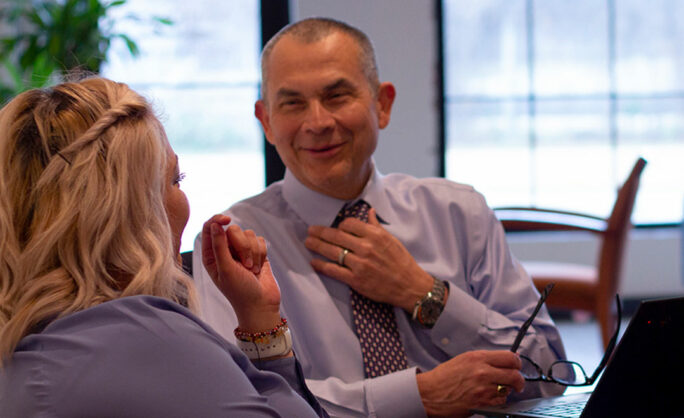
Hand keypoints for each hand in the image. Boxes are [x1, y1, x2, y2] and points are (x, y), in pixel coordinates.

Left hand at [201, 214, 280, 331]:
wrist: (261, 305)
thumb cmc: (239, 291)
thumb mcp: (225, 269)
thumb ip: (219, 246)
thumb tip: (215, 225)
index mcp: (211, 255)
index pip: (210, 227)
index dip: (218, 220)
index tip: (227, 220)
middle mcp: (225, 250)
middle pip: (233, 229)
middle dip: (242, 245)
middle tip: (244, 265)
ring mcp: (242, 251)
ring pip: (249, 234)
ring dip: (253, 253)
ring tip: (251, 270)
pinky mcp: (257, 253)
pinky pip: (260, 240)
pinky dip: (261, 254)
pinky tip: (258, 268)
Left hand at [305, 208, 432, 311]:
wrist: (410, 285)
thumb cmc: (402, 261)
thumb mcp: (391, 239)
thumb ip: (376, 226)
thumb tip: (369, 211)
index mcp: (375, 235)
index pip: (349, 224)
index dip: (339, 225)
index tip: (335, 228)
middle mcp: (366, 247)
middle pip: (336, 236)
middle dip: (321, 232)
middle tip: (310, 230)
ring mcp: (360, 264)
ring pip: (332, 252)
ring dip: (317, 246)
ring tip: (308, 242)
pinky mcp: (356, 280)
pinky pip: (334, 270)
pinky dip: (321, 266)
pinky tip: (314, 262)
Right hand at [416, 350, 524, 416]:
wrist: (430, 393)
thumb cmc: (444, 377)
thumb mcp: (464, 359)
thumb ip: (486, 359)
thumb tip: (507, 359)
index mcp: (478, 358)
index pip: (510, 357)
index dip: (517, 363)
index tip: (516, 366)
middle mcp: (482, 372)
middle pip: (515, 375)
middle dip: (518, 380)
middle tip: (517, 383)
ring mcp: (484, 389)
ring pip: (509, 390)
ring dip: (506, 390)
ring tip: (495, 389)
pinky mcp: (483, 403)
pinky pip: (500, 401)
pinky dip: (498, 400)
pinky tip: (488, 397)